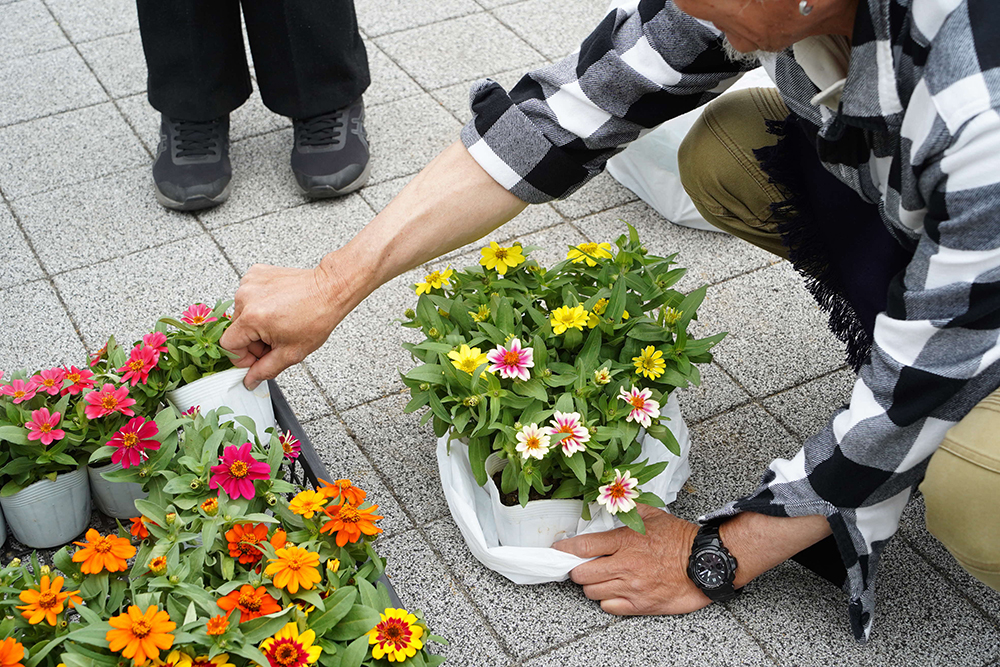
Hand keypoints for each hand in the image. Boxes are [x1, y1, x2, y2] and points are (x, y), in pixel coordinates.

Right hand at [221, 259, 349, 389]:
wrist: (329, 289)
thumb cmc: (316, 317)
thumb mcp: (291, 352)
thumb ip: (266, 370)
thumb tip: (250, 380)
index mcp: (252, 318)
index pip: (228, 345)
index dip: (242, 357)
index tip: (258, 357)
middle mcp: (246, 297)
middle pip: (235, 330)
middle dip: (253, 341)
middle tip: (276, 341)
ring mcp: (249, 282)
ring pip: (242, 314)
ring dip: (256, 323)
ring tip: (280, 322)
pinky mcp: (255, 273)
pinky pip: (249, 296)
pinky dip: (260, 305)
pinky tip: (278, 307)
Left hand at [552, 505, 709, 614]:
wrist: (705, 562)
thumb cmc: (680, 538)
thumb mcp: (653, 514)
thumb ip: (628, 508)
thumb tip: (610, 499)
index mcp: (625, 541)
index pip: (582, 547)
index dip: (564, 550)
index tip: (558, 550)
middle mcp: (625, 565)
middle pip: (581, 574)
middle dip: (577, 570)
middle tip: (581, 565)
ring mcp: (632, 587)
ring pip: (592, 592)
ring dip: (592, 585)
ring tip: (600, 577)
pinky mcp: (641, 605)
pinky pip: (609, 607)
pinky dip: (607, 600)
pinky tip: (614, 591)